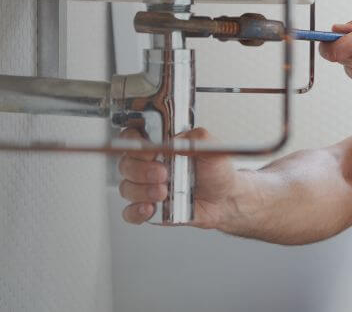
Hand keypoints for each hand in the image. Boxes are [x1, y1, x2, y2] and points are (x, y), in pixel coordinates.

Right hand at [116, 127, 237, 227]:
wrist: (225, 199)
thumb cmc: (216, 172)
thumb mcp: (212, 148)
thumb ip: (197, 137)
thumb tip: (178, 138)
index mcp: (159, 147)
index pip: (131, 138)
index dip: (134, 143)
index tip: (150, 150)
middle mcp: (149, 165)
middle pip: (126, 164)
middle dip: (141, 170)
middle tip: (162, 174)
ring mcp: (146, 188)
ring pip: (126, 188)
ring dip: (142, 191)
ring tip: (164, 192)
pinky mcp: (150, 209)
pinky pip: (130, 213)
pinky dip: (136, 211)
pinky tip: (151, 208)